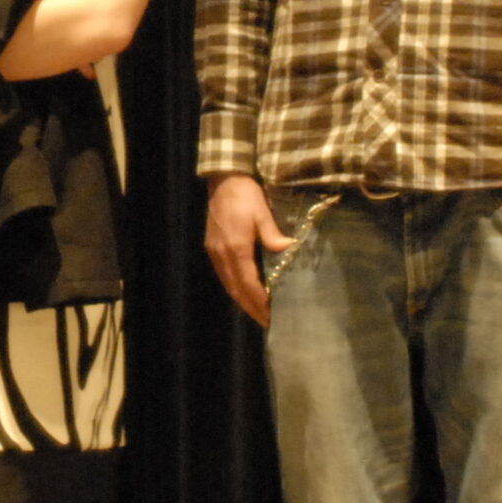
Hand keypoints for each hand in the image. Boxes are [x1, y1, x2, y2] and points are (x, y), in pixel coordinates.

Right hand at [203, 172, 293, 327]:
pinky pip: (224, 275)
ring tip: (257, 312)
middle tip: (266, 323)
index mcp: (236, 248)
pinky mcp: (212, 247)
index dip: (259, 302)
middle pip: (236, 290)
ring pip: (228, 284)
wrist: (224, 179)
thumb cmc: (246, 195)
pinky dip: (234, 288)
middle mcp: (222, 254)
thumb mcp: (263, 212)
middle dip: (251, 308)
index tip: (271, 316)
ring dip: (242, 300)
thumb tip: (288, 251)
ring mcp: (215, 251)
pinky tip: (244, 291)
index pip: (249, 284)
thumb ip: (273, 235)